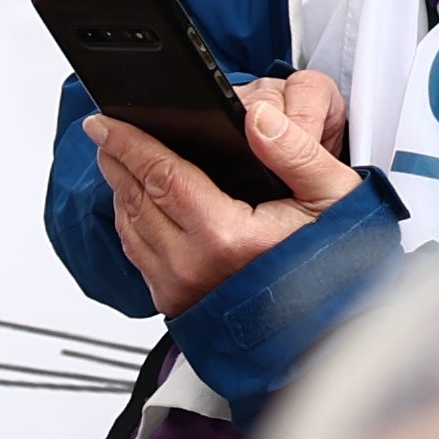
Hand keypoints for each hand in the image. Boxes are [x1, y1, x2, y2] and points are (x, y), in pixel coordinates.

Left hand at [96, 70, 357, 312]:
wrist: (328, 320)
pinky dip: (131, 218)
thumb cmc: (332, 258)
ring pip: (129, 224)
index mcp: (227, 237)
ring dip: (121, 187)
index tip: (106, 122)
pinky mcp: (173, 301)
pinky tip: (136, 198)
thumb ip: (295, 152)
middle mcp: (193, 266)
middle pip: (136, 197)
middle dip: (117, 158)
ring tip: (117, 157)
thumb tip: (257, 119)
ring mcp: (178, 286)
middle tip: (105, 131)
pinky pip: (137, 251)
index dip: (130, 143)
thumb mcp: (332, 196)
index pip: (162, 176)